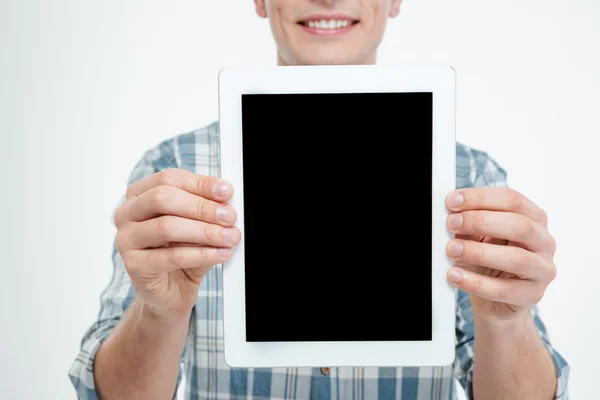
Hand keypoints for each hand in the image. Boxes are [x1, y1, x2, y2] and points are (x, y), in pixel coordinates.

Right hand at [114, 169, 240, 319]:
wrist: (171, 292)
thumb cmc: (181, 252)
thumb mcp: (197, 224)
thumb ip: (207, 210)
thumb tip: (226, 200)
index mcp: (139, 195)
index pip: (169, 178)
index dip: (200, 183)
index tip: (226, 191)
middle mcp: (126, 214)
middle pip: (162, 198)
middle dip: (201, 207)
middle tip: (229, 216)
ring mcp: (126, 240)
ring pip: (166, 227)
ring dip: (204, 231)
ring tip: (229, 237)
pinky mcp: (134, 266)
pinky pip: (171, 256)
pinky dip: (201, 254)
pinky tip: (221, 254)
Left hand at [444, 188, 556, 322]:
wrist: (495, 302)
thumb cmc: (488, 262)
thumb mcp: (479, 237)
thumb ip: (470, 224)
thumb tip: (452, 214)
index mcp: (533, 219)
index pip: (512, 200)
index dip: (480, 198)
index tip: (452, 201)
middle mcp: (544, 242)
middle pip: (519, 225)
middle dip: (480, 221)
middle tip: (452, 223)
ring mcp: (542, 270)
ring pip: (516, 258)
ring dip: (479, 252)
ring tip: (451, 250)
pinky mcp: (532, 295)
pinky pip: (504, 290)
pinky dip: (476, 282)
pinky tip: (455, 276)